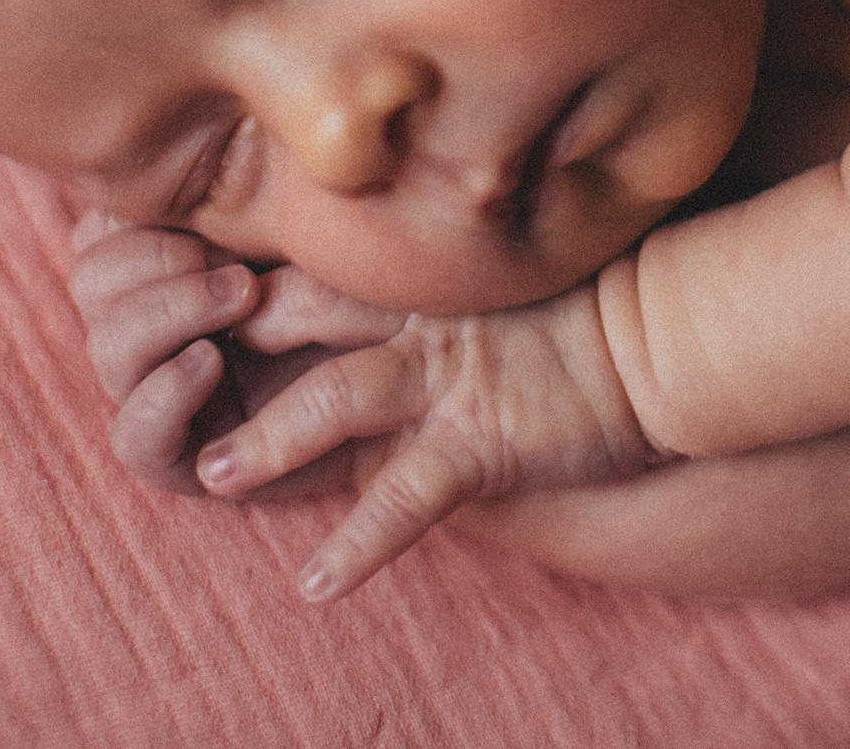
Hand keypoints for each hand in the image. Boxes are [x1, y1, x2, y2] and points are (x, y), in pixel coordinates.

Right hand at [66, 210, 405, 499]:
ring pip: (107, 349)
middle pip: (93, 279)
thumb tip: (214, 133)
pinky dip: (163, 395)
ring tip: (242, 297)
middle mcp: (161, 320)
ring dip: (166, 313)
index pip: (105, 225)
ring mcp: (166, 389)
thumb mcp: (331, 228)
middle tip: (234, 260)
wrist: (432, 384)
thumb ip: (265, 197)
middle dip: (153, 259)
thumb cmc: (387, 287)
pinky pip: (134, 437)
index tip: (215, 202)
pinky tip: (209, 361)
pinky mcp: (187, 458)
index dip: (141, 209)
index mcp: (177, 256)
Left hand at [191, 281, 666, 601]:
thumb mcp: (516, 264)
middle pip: (300, 314)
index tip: (204, 296)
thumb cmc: (608, 300)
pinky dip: (356, 545)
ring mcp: (451, 378)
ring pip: (334, 398)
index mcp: (426, 275)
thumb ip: (451, 267)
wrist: (679, 333)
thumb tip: (410, 274)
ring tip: (208, 473)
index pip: (316, 263)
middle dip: (229, 341)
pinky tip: (314, 585)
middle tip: (170, 371)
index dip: (252, 279)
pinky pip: (406, 498)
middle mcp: (426, 318)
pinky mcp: (483, 440)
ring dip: (264, 441)